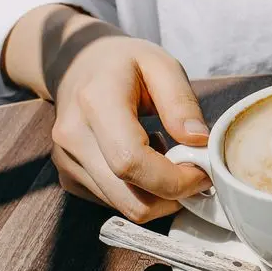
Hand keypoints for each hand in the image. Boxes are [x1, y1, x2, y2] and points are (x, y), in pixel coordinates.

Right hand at [20, 9, 211, 221]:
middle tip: (195, 171)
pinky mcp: (70, 178)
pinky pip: (115, 203)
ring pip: (126, 207)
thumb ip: (181, 102)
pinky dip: (140, 192)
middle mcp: (74, 137)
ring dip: (159, 195)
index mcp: (97, 102)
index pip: (131, 162)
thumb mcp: (161, 65)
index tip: (203, 170)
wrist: (75, 64)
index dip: (175, 179)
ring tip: (168, 157)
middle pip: (131, 199)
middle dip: (174, 196)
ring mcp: (68, 162)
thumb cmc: (123, 63)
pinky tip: (145, 161)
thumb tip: (199, 141)